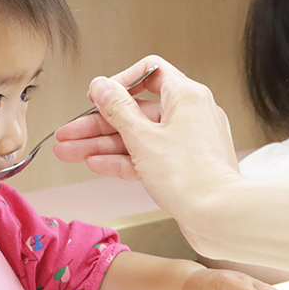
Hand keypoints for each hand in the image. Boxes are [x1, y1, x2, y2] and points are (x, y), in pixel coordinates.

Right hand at [53, 55, 240, 227]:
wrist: (219, 217)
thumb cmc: (192, 177)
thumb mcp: (143, 138)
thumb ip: (118, 110)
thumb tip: (102, 86)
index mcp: (186, 96)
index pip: (150, 72)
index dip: (120, 82)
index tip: (99, 96)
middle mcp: (190, 114)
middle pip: (135, 111)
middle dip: (97, 124)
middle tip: (69, 133)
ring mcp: (187, 141)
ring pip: (137, 137)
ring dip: (102, 145)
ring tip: (70, 152)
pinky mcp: (183, 166)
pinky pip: (148, 155)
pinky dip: (124, 159)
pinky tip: (97, 164)